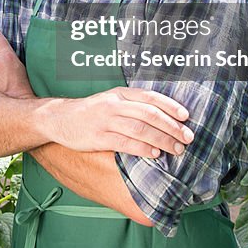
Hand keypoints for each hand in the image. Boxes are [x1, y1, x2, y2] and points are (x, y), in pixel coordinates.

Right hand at [44, 87, 193, 158]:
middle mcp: (114, 104)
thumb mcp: (111, 100)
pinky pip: (125, 142)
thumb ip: (132, 105)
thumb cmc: (91, 112)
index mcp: (120, 93)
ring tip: (176, 149)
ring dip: (162, 139)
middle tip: (187, 138)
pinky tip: (155, 154)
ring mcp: (106, 120)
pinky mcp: (99, 137)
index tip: (186, 116)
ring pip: (140, 128)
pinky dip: (143, 148)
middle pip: (149, 113)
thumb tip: (163, 117)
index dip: (170, 106)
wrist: (60, 118)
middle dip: (172, 127)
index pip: (150, 97)